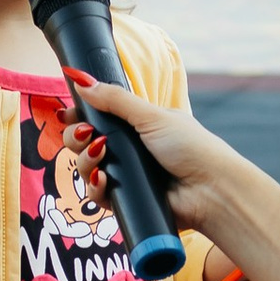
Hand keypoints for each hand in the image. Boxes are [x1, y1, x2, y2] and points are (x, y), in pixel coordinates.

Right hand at [71, 79, 279, 280]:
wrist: (211, 189)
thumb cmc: (191, 147)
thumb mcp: (151, 116)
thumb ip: (114, 100)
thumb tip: (81, 79)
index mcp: (136, 125)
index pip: (97, 118)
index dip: (78, 116)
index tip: (68, 113)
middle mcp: (128, 150)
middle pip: (83, 143)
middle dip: (76, 138)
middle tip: (86, 135)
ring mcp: (126, 176)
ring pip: (86, 169)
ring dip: (85, 162)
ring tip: (101, 155)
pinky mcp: (126, 201)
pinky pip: (97, 195)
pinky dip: (95, 188)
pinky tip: (104, 181)